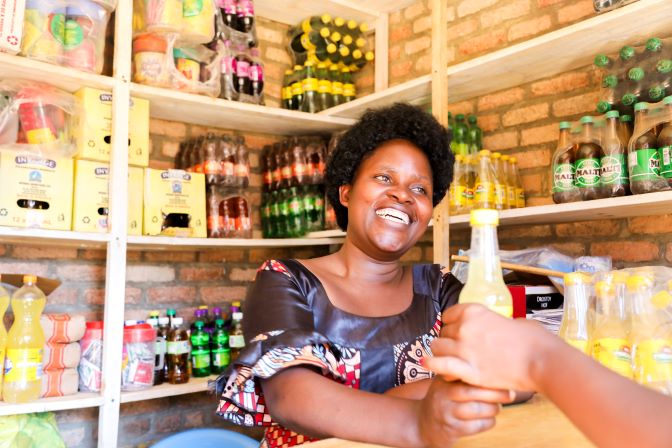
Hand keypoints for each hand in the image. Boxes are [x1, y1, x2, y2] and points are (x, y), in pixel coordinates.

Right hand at [416, 377, 509, 446]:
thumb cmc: (443, 399)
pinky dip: (488, 422)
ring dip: (493, 409)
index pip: (466, 373)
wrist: (424, 424)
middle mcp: (442, 394)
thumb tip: (497, 368)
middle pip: (472, 392)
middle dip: (495, 393)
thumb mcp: (446, 382)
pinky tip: (488, 418)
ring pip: (477, 410)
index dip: (486, 376)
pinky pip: (477, 426)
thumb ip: (463, 373)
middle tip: (509, 394)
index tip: (502, 376)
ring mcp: (446, 413)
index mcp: (443, 379)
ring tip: (496, 407)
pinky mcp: (452, 429)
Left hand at [424, 304, 560, 392]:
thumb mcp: (513, 321)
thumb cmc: (535, 340)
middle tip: (458, 349)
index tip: (456, 331)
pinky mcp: (468, 370)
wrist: (543, 360)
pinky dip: (434, 365)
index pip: (449, 315)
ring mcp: (464, 349)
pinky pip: (440, 365)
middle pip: (443, 332)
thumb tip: (495, 327)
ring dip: (442, 353)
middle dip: (449, 340)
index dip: (451, 324)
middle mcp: (465, 327)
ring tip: (450, 360)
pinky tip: (433, 367)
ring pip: (437, 348)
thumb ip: (496, 323)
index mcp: (474, 311)